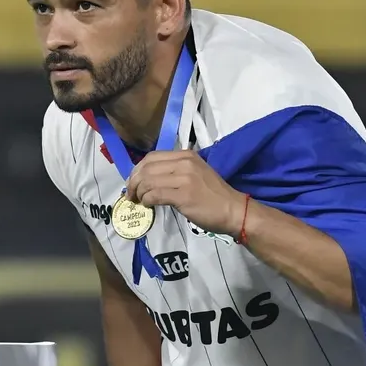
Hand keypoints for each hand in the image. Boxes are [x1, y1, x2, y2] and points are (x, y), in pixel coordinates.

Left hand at [125, 150, 246, 237]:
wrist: (234, 210)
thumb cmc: (214, 195)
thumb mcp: (195, 173)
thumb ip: (174, 171)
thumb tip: (148, 178)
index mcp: (186, 155)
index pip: (152, 157)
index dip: (137, 170)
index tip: (133, 182)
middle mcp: (184, 162)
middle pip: (147, 167)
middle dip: (134, 182)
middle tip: (131, 194)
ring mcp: (184, 178)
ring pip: (148, 181)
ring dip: (139, 192)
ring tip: (139, 201)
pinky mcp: (183, 195)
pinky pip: (155, 194)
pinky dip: (147, 200)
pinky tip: (149, 205)